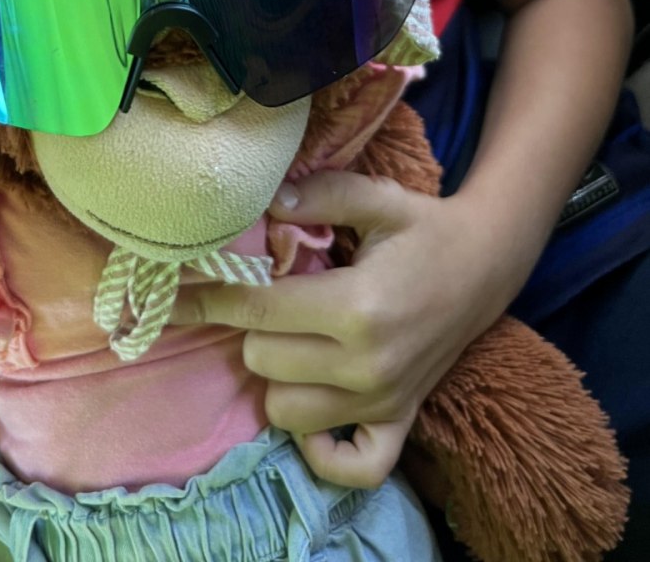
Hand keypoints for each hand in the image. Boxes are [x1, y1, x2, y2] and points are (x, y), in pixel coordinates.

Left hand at [170, 170, 507, 488]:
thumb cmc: (424, 229)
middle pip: (262, 360)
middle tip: (269, 297)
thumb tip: (265, 203)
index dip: (209, 297)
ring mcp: (381, 401)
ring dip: (277, 373)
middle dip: (253, 325)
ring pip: (284, 410)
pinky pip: (345, 464)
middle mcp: (366, 365)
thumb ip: (320, 194)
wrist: (486, 265)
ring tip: (295, 337)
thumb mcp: (378, 198)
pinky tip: (314, 400)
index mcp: (358, 307)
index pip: (258, 310)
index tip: (172, 292)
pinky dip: (319, 444)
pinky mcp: (396, 422)